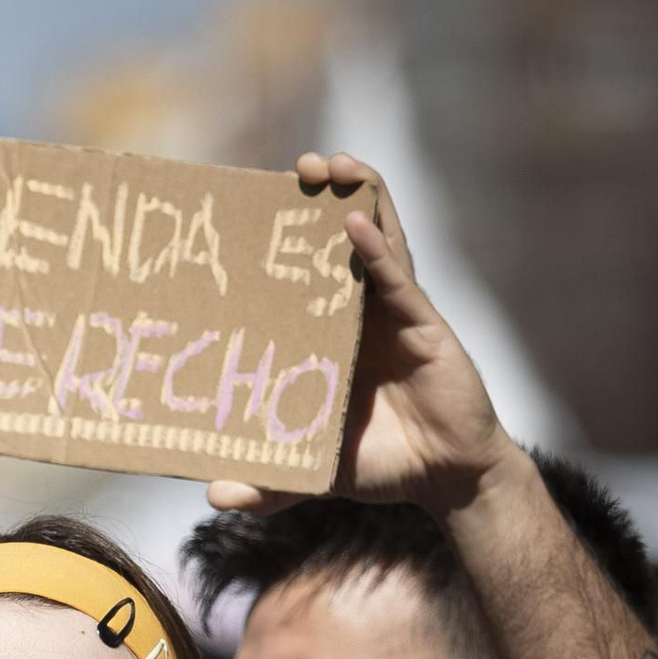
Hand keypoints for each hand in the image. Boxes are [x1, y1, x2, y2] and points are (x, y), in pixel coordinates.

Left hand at [208, 151, 517, 519]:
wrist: (445, 479)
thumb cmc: (382, 465)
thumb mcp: (314, 472)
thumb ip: (268, 482)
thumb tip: (212, 495)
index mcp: (335, 338)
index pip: (306, 279)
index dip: (286, 244)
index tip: (253, 213)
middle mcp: (365, 315)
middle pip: (340, 243)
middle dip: (319, 200)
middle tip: (291, 169)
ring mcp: (397, 315)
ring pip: (376, 240)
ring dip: (353, 197)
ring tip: (329, 163)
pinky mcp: (424, 326)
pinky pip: (397, 279)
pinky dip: (376, 249)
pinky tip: (354, 221)